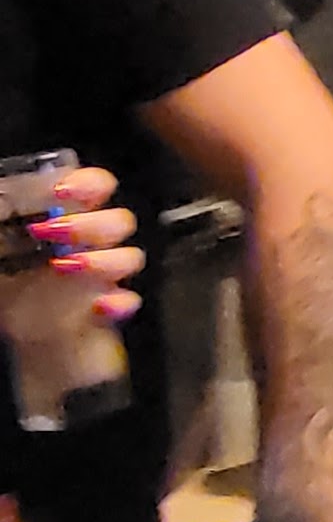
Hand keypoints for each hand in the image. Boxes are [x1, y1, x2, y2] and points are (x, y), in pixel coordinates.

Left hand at [0, 164, 142, 343]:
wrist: (19, 338)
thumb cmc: (11, 287)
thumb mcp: (3, 247)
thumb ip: (11, 216)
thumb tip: (18, 195)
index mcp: (68, 220)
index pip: (98, 188)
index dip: (90, 183)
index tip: (62, 191)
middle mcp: (91, 245)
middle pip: (120, 220)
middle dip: (92, 224)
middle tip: (52, 232)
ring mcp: (103, 278)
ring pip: (131, 257)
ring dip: (104, 259)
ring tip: (64, 267)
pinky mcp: (109, 311)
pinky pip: (129, 301)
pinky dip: (118, 302)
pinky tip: (96, 305)